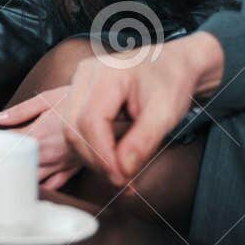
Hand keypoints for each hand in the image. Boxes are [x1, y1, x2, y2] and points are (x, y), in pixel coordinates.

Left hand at [0, 87, 81, 189]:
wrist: (109, 112)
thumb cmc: (79, 102)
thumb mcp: (47, 99)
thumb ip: (21, 111)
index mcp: (37, 136)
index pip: (7, 145)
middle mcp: (46, 154)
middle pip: (16, 166)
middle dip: (4, 164)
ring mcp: (58, 165)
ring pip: (32, 180)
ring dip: (20, 178)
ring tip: (8, 175)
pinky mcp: (70, 171)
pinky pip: (52, 186)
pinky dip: (41, 188)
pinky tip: (32, 186)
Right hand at [66, 32, 223, 186]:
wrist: (174, 63)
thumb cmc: (172, 82)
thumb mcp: (165, 114)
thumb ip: (143, 143)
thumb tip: (122, 171)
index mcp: (106, 74)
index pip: (90, 122)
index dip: (103, 155)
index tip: (122, 179)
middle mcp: (85, 75)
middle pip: (73, 128)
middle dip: (95, 160)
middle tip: (122, 181)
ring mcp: (79, 82)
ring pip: (70, 130)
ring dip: (92, 156)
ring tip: (119, 171)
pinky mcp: (80, 93)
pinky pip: (75, 126)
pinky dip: (92, 147)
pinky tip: (112, 159)